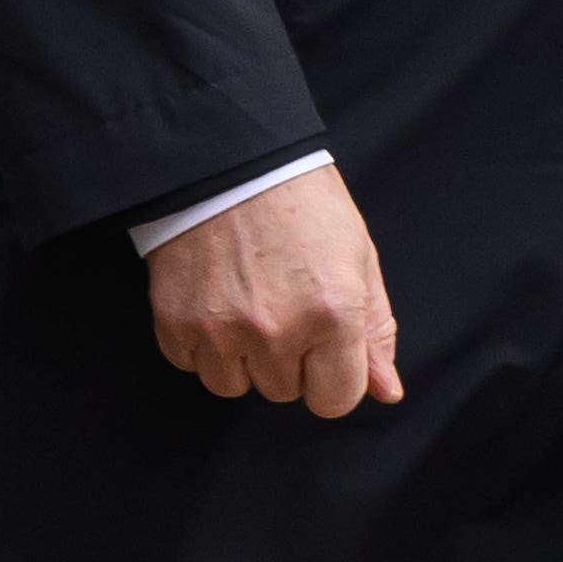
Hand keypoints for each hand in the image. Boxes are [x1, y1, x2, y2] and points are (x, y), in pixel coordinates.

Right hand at [146, 171, 401, 418]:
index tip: (322, 346)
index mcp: (334, 315)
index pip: (335, 401)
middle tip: (279, 300)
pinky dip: (200, 341)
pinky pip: (190, 363)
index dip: (331, 376)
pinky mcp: (176, 324)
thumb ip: (375, 330)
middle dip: (286, 358)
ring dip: (240, 357)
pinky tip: (212, 297)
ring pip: (233, 385)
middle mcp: (278, 331)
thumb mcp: (357, 258)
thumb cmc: (301, 202)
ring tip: (244, 302)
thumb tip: (386, 391)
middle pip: (284, 391)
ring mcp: (222, 331)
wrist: (227, 160)